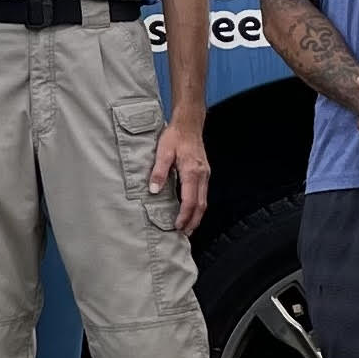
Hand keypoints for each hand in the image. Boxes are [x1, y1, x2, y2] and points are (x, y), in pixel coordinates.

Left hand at [148, 113, 211, 231]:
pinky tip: (191, 210)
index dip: (184, 216)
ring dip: (197, 216)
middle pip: (201, 205)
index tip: (177, 227)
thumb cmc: (175, 136)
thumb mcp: (162, 152)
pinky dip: (198, 206)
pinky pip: (203, 194)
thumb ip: (158, 171)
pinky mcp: (204, 173)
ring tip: (188, 228)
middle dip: (193, 221)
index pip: (190, 201)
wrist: (189, 123)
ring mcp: (205, 174)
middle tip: (184, 234)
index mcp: (192, 172)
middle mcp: (202, 175)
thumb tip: (153, 190)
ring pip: (204, 201)